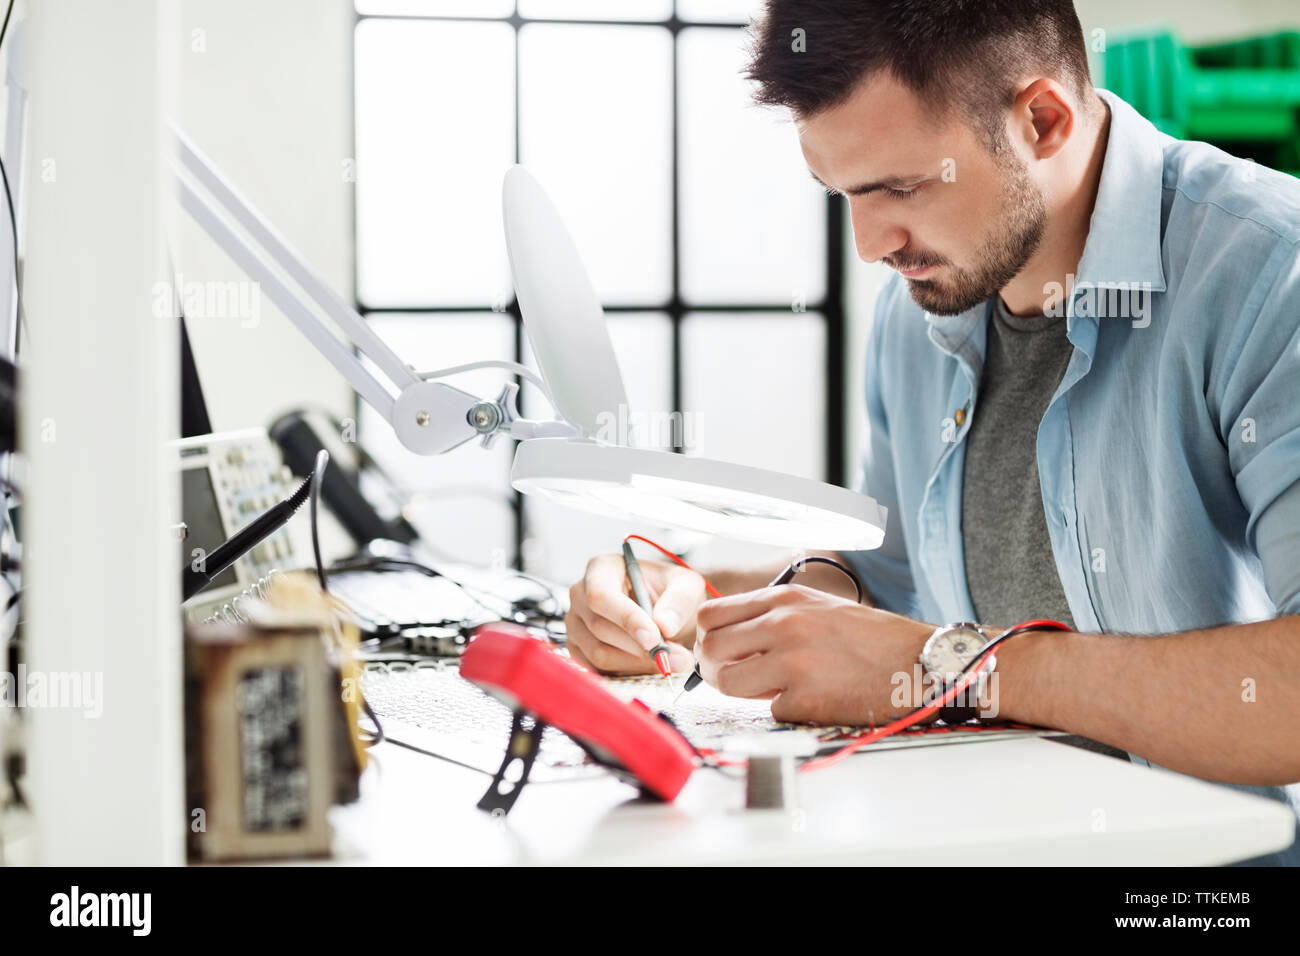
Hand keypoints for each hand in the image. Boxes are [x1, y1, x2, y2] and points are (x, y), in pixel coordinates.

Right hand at [565, 553, 702, 674]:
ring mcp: (575, 623)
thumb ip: (678, 600)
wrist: (664, 612)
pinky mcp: (578, 648)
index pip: (601, 595)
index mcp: (601, 568)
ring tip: (668, 660)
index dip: (626, 619)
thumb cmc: (669, 592)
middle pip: (599, 627)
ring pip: (598, 652)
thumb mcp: (685, 586)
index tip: (654, 638)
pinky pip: (597, 668)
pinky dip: (627, 671)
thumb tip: (664, 624)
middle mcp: (581, 594)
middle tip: (674, 656)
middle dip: (639, 646)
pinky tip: (648, 664)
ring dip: (636, 662)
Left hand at [695, 584, 932, 723]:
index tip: (719, 651)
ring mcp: (793, 662)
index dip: (707, 637)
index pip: (711, 614)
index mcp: (784, 600)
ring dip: (741, 693)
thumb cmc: (870, 638)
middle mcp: (783, 625)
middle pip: (711, 649)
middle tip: (734, 678)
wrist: (918, 663)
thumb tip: (728, 640)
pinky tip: (810, 699)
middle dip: (714, 669)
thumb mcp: (817, 608)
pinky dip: (784, 709)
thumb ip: (771, 617)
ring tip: (769, 690)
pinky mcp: (805, 699)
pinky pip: (769, 709)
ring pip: (727, 683)